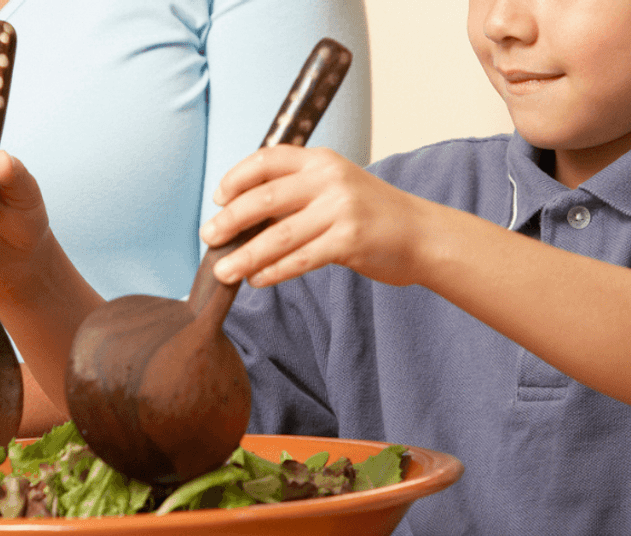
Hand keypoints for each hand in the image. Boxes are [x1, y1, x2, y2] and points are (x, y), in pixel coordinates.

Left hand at [199, 146, 431, 287]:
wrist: (422, 234)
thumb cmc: (372, 214)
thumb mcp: (335, 188)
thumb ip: (296, 194)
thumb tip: (242, 214)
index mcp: (321, 160)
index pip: (268, 160)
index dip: (236, 178)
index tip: (218, 199)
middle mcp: (330, 179)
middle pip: (265, 198)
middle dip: (230, 221)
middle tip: (208, 238)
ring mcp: (341, 209)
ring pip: (278, 234)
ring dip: (245, 255)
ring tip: (223, 271)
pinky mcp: (349, 240)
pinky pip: (301, 259)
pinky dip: (274, 271)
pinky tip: (257, 280)